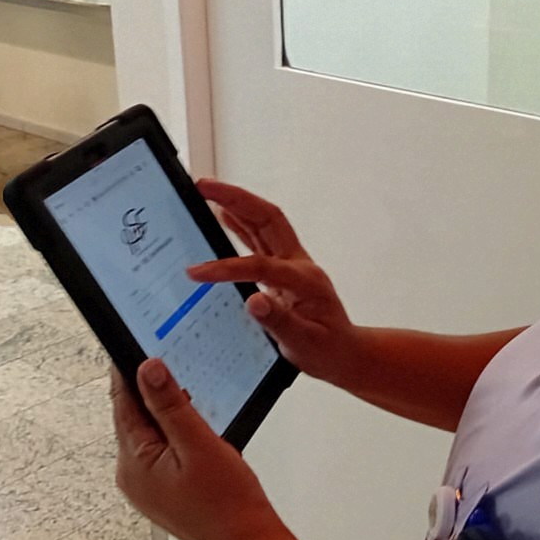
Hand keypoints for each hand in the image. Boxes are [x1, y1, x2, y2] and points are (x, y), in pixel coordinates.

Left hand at [110, 361, 319, 539]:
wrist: (245, 538)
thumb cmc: (227, 503)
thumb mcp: (199, 443)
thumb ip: (172, 404)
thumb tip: (148, 370)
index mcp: (135, 461)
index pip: (123, 403)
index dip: (127, 372)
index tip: (130, 346)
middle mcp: (133, 474)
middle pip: (134, 417)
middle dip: (149, 390)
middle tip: (165, 360)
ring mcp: (147, 484)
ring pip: (149, 432)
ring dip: (165, 411)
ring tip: (187, 393)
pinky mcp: (162, 488)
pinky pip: (160, 449)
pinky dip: (173, 431)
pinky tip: (193, 427)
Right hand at [190, 179, 360, 385]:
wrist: (344, 353)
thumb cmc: (327, 350)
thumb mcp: (303, 344)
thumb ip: (279, 322)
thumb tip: (254, 301)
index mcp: (304, 281)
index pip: (260, 266)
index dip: (226, 268)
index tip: (194, 273)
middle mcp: (299, 264)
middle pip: (268, 218)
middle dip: (236, 198)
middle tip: (202, 186)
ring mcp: (292, 264)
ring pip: (263, 223)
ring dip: (236, 203)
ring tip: (205, 190)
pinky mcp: (284, 269)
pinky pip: (260, 239)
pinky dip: (241, 224)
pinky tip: (222, 215)